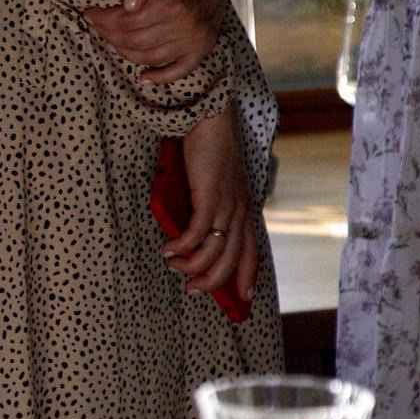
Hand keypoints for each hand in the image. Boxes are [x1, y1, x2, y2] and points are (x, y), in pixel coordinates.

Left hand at [82, 0, 245, 83]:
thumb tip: (126, 5)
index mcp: (172, 4)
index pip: (125, 21)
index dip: (102, 19)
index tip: (88, 14)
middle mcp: (185, 26)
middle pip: (134, 41)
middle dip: (108, 35)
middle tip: (95, 27)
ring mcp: (196, 39)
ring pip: (150, 57)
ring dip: (125, 53)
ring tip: (110, 43)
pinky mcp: (203, 46)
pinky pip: (179, 70)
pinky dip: (160, 77)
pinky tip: (143, 77)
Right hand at [167, 103, 259, 303]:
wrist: (213, 121)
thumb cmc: (211, 148)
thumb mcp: (215, 182)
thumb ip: (210, 203)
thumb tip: (192, 225)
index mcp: (243, 208)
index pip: (251, 251)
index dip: (247, 276)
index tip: (245, 298)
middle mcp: (239, 211)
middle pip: (232, 259)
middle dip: (213, 281)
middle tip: (193, 290)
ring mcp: (226, 205)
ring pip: (215, 252)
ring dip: (192, 266)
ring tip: (173, 266)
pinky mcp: (210, 198)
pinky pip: (197, 233)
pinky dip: (182, 246)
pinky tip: (168, 249)